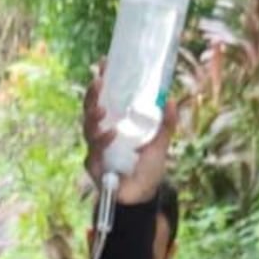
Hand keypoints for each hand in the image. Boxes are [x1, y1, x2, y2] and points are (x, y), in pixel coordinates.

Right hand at [83, 68, 176, 205]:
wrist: (142, 197)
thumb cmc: (148, 169)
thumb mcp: (160, 143)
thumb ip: (166, 123)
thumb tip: (171, 99)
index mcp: (116, 123)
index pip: (106, 97)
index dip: (104, 79)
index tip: (103, 61)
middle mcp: (103, 133)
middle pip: (91, 109)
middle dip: (92, 95)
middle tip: (98, 81)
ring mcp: (96, 149)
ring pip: (88, 128)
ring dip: (93, 115)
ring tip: (102, 108)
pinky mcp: (94, 166)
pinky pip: (94, 151)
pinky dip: (102, 142)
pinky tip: (111, 135)